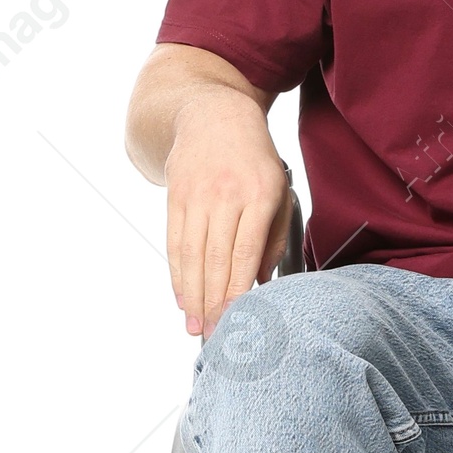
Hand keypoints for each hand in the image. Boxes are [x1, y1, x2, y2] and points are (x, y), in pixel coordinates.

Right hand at [165, 91, 291, 337]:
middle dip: (214, 302)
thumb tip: (261, 282)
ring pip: (191, 255)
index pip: (246, 251)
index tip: (237, 320)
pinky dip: (177, 273)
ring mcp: (196, 195)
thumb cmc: (254, 160)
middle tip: (214, 337)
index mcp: (258, 194)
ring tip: (194, 325)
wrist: (213, 116)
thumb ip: (272, 237)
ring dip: (192, 296)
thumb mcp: (278, 190)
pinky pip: (174, 242)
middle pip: (215, 258)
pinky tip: (181, 297)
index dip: (238, 289)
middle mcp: (225, 195)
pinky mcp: (175, 197)